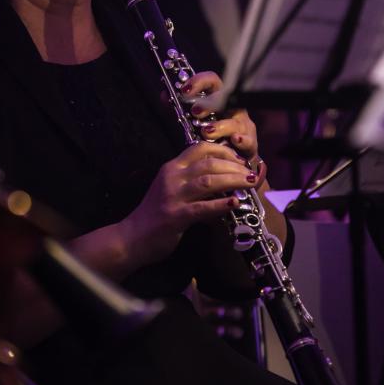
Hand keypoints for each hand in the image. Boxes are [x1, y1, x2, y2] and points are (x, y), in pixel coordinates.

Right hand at [120, 141, 258, 265]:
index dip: (224, 150)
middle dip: (234, 166)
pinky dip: (221, 204)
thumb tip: (224, 177)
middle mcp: (172, 177)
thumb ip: (193, 181)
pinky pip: (203, 207)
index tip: (239, 158)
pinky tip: (234, 203)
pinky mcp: (176, 216)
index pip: (200, 148)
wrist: (133, 237)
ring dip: (233, 181)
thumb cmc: (156, 213)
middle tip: (250, 172)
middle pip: (209, 163)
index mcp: (172, 167)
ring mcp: (173, 196)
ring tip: (249, 183)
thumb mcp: (172, 189)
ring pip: (208, 181)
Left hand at [182, 71, 266, 186]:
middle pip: (226, 99)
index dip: (199, 81)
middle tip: (195, 112)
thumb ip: (178, 109)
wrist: (229, 165)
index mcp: (219, 102)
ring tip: (206, 132)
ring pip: (235, 121)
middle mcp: (233, 110)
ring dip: (220, 126)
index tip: (184, 89)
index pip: (212, 82)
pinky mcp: (250, 144)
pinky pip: (249, 141)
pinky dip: (242, 140)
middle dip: (210, 103)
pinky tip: (234, 141)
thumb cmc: (211, 140)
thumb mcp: (192, 123)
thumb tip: (164, 95)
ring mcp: (243, 127)